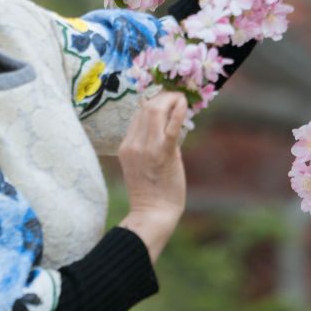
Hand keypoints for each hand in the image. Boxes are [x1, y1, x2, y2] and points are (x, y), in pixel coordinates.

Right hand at [117, 91, 187, 263]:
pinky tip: (184, 103)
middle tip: (175, 95)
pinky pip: (171, 126)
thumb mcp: (141, 165)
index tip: (166, 99)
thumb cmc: (151, 193)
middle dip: (162, 96)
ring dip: (170, 99)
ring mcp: (147, 149)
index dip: (153, 102)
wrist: (152, 215)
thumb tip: (168, 127)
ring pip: (155, 111)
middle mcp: (134, 144)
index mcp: (126, 146)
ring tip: (181, 98)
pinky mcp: (163, 155)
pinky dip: (178, 111)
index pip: (138, 114)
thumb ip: (149, 145)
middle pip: (145, 108)